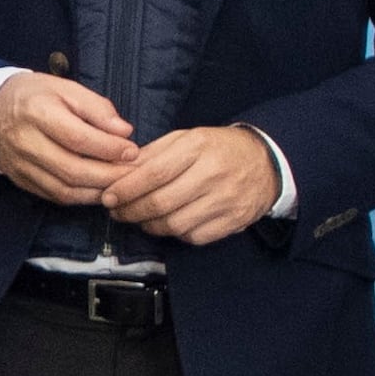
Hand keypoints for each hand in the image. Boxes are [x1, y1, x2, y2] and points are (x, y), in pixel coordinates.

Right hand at [0, 71, 139, 205]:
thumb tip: (124, 132)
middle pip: (72, 169)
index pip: (78, 138)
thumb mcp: (66, 89)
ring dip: (97, 191)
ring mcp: (22, 166)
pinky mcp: (22, 181)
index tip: (132, 151)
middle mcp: (27, 143)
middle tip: (133, 173)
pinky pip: (55, 197)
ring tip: (120, 185)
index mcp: (38, 113)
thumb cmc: (34, 96)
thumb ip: (97, 108)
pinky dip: (81, 197)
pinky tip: (99, 191)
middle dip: (109, 175)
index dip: (109, 148)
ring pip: (65, 189)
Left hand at [98, 123, 279, 248]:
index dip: (127, 188)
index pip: (154, 173)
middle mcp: (213, 174)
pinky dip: (174, 234)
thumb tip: (120, 170)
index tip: (108, 196)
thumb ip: (153, 153)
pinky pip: (194, 237)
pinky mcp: (232, 221)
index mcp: (198, 147)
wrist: (266, 163)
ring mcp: (225, 200)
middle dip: (132, 211)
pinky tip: (167, 224)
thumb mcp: (187, 138)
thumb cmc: (218, 148)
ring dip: (149, 225)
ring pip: (175, 224)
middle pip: (161, 202)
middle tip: (117, 212)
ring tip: (139, 218)